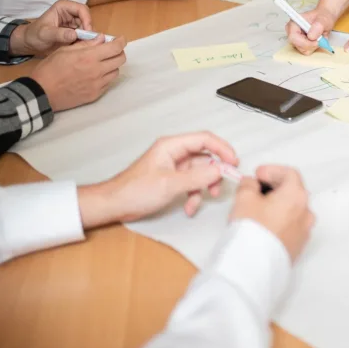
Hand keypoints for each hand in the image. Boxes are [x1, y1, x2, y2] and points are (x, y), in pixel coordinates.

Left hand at [9, 0, 91, 55]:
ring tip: (81, 46)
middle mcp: (71, 13)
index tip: (86, 33)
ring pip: (88, 29)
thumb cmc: (34, 35)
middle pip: (88, 19)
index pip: (82, 9)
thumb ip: (59, 34)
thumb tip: (75, 35)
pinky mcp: (76, 32)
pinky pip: (86, 36)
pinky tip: (80, 48)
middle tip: (86, 43)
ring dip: (87, 38)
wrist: (30, 43)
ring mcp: (74, 22)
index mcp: (63, 7)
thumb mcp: (45, 34)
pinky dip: (85, 42)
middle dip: (88, 31)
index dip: (87, 20)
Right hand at [29, 35, 126, 110]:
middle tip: (111, 50)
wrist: (42, 93)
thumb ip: (86, 44)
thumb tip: (101, 38)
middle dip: (119, 52)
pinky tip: (95, 75)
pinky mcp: (95, 95)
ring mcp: (98, 84)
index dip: (121, 41)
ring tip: (101, 63)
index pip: (115, 47)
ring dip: (112, 65)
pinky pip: (108, 83)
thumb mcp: (64, 50)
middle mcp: (97, 71)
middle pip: (121, 60)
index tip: (121, 39)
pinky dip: (105, 77)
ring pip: (116, 72)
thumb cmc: (50, 69)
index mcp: (89, 57)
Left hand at [78, 132, 236, 228]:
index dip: (223, 149)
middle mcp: (175, 153)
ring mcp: (174, 166)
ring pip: (200, 172)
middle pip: (205, 157)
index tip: (234, 163)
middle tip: (219, 186)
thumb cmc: (135, 191)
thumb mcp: (169, 184)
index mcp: (172, 146)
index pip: (205, 139)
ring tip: (203, 200)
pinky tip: (189, 208)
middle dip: (214, 173)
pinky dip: (193, 195)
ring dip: (203, 187)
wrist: (114, 205)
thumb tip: (220, 171)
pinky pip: (191, 183)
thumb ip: (197, 177)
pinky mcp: (172, 179)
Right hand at [230, 165, 314, 261]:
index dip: (272, 170)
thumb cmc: (251, 227)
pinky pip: (292, 226)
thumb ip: (249, 184)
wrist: (254, 265)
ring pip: (293, 209)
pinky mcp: (299, 245)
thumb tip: (252, 184)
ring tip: (259, 208)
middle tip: (256, 188)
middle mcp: (306, 211)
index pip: (289, 173)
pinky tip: (265, 224)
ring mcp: (305, 230)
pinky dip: (281, 219)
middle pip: (293, 191)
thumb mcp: (244, 198)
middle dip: (275, 187)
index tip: (258, 175)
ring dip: (279, 204)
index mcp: (297, 195)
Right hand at [286, 0, 348, 54]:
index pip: (293, 37)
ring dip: (314, 46)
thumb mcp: (323, 19)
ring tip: (319, 37)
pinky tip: (317, 40)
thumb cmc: (322, 17)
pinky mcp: (300, 44)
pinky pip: (307, 51)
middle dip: (311, 44)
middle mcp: (292, 31)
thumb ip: (318, 26)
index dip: (305, 42)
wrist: (324, 19)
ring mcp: (295, 39)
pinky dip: (314, 47)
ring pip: (303, 50)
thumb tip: (311, 36)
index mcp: (294, 23)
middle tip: (320, 38)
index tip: (317, 41)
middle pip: (298, 45)